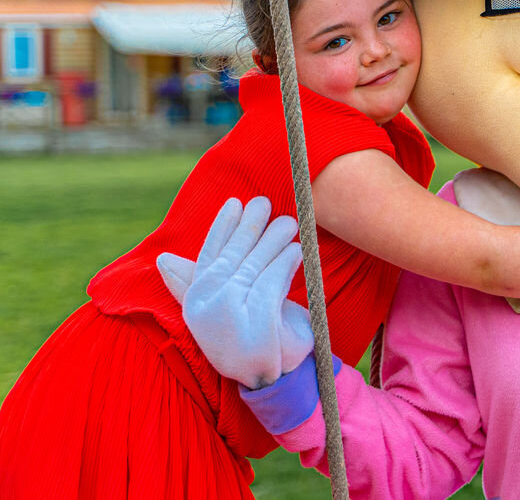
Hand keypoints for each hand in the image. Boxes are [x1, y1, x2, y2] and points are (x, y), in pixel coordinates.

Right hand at [156, 197, 313, 388]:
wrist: (273, 379)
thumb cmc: (251, 338)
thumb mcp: (224, 307)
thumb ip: (202, 280)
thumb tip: (162, 259)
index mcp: (196, 303)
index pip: (207, 256)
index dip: (221, 228)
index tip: (234, 203)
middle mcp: (208, 308)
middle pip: (233, 256)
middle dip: (250, 226)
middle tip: (264, 202)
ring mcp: (229, 316)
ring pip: (255, 265)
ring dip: (273, 239)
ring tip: (288, 223)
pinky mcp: (256, 324)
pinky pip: (272, 282)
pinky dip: (285, 263)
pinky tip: (295, 251)